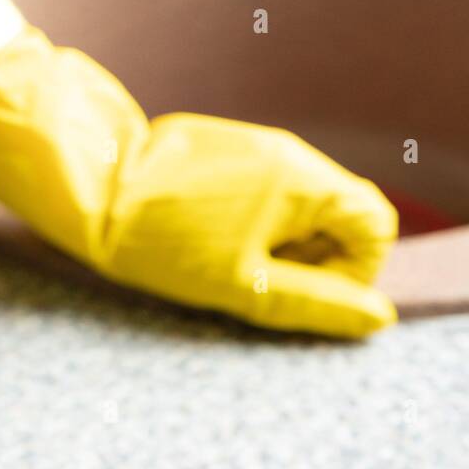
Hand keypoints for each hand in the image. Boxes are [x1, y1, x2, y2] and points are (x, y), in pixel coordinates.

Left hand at [0, 27, 398, 338]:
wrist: (91, 183)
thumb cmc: (165, 240)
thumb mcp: (246, 286)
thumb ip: (316, 303)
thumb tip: (377, 319)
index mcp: (305, 183)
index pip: (376, 228)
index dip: (353, 274)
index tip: (303, 292)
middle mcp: (293, 156)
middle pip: (344, 219)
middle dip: (316, 262)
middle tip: (260, 281)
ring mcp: (262, 149)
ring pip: (305, 212)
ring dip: (284, 249)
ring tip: (231, 262)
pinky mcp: (232, 153)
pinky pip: (270, 197)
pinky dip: (257, 228)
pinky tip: (212, 241)